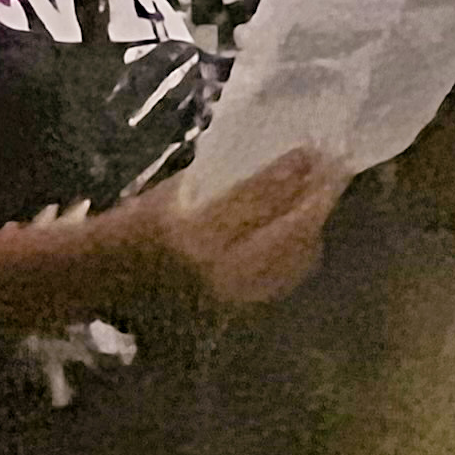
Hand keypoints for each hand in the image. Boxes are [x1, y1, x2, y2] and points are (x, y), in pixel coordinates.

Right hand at [147, 145, 345, 307]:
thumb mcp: (170, 193)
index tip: (310, 152)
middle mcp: (225, 266)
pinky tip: (307, 229)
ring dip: (314, 223)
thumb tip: (270, 166)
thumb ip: (219, 184)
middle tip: (334, 171)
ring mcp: (241, 290)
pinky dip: (302, 249)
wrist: (119, 276)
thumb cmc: (136, 226)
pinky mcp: (248, 303)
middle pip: (289, 231)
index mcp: (197, 232)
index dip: (286, 175)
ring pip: (296, 257)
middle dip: (315, 200)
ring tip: (325, 194)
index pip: (254, 199)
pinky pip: (288, 275)